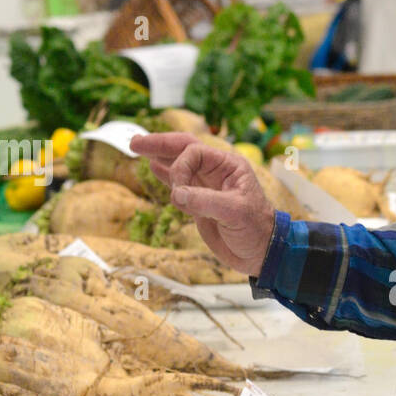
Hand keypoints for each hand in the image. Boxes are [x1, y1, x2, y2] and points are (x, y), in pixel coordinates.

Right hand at [130, 132, 275, 274]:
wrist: (260, 253)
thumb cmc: (256, 229)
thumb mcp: (234, 213)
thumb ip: (205, 201)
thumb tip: (176, 194)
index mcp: (228, 166)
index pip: (194, 152)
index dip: (180, 166)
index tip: (177, 192)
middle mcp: (216, 172)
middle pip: (184, 149)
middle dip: (160, 144)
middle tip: (135, 142)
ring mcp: (207, 187)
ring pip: (179, 165)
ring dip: (159, 156)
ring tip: (137, 147)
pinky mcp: (199, 203)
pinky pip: (179, 184)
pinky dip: (165, 176)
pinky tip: (153, 167)